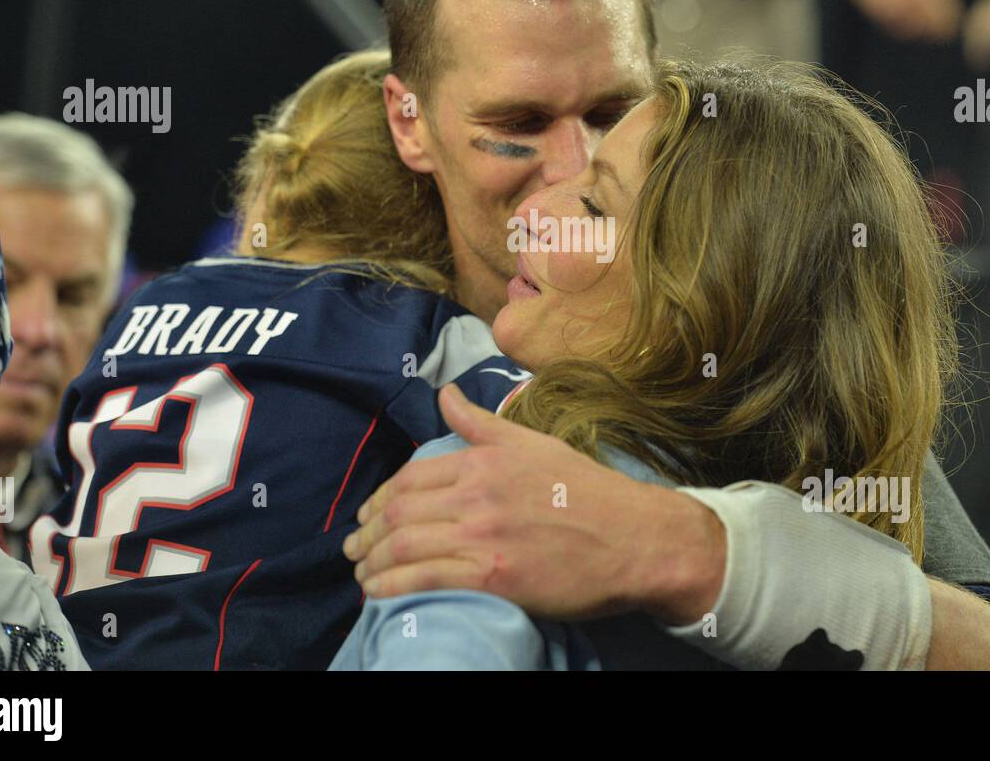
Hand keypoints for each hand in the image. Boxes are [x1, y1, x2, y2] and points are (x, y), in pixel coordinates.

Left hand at [344, 383, 725, 623]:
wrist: (635, 537)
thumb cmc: (587, 490)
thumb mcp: (533, 443)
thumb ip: (482, 422)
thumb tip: (445, 394)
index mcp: (484, 460)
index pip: (410, 478)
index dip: (379, 500)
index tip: (369, 516)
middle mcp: (478, 494)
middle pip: (399, 513)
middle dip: (367, 533)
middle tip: (354, 548)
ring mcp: (484, 536)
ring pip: (406, 546)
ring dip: (373, 562)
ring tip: (362, 574)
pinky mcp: (494, 576)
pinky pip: (427, 580)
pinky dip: (393, 587)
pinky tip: (378, 594)